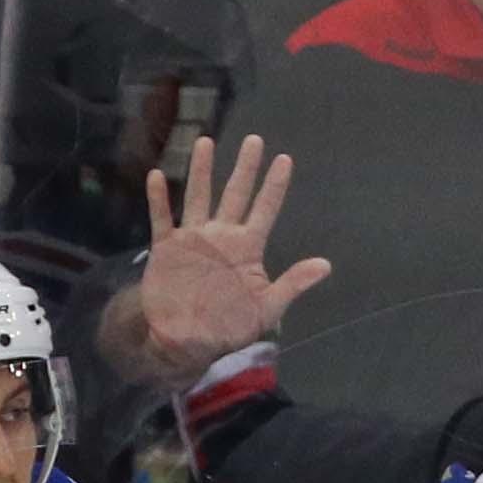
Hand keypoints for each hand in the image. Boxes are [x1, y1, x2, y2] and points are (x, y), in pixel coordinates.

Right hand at [120, 135, 332, 387]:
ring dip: (201, 171)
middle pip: (235, 194)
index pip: (264, 209)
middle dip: (244, 168)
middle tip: (254, 139)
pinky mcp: (167, 249)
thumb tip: (326, 265)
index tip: (285, 159)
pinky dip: (159, 199)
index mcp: (247, 248)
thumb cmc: (230, 327)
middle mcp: (221, 236)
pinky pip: (162, 218)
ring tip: (204, 142)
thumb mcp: (267, 307)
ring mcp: (193, 239)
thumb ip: (293, 283)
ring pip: (198, 197)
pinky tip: (156, 175)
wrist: (188, 342)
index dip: (274, 185)